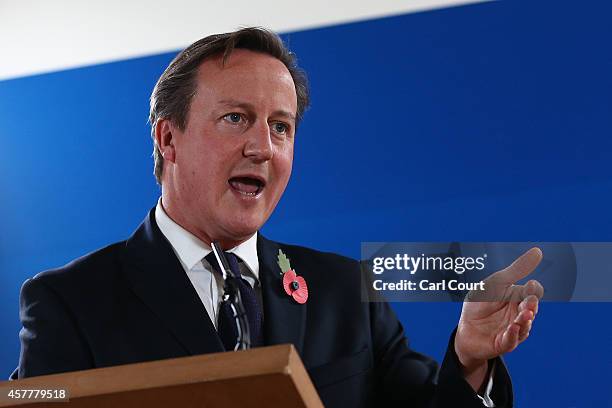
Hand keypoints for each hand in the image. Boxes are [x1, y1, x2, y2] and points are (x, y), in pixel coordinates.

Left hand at [454, 247, 544, 389]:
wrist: (465, 327)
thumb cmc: (481, 303)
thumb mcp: (496, 283)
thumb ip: (516, 270)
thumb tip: (538, 251)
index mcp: (519, 298)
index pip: (533, 292)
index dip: (533, 289)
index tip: (530, 285)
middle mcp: (520, 314)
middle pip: (532, 309)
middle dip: (531, 306)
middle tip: (529, 303)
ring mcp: (513, 329)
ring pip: (524, 326)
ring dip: (525, 321)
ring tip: (524, 315)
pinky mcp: (503, 343)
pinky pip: (511, 341)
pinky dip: (513, 334)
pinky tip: (512, 327)